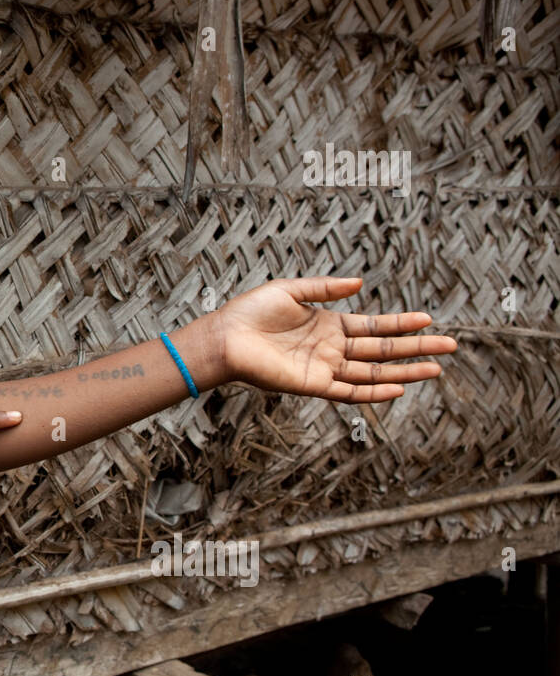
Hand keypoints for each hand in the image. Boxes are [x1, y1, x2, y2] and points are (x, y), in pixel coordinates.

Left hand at [214, 276, 457, 401]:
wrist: (225, 337)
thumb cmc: (251, 312)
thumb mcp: (290, 290)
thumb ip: (325, 289)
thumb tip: (359, 283)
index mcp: (328, 324)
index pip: (374, 326)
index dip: (401, 324)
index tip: (428, 320)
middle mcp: (331, 348)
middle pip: (382, 350)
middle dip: (416, 348)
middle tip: (450, 346)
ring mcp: (324, 368)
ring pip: (373, 372)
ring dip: (404, 372)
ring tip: (435, 369)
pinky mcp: (312, 385)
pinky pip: (349, 392)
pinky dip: (373, 392)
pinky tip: (398, 388)